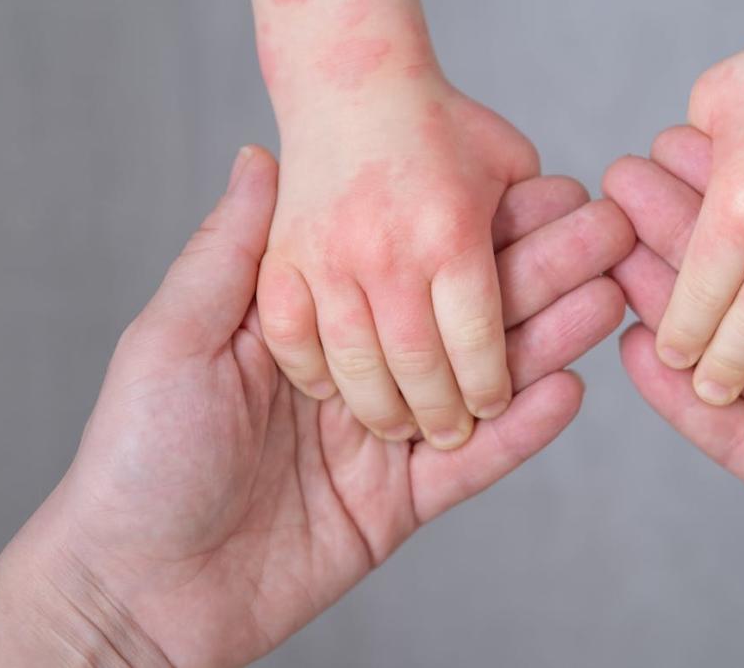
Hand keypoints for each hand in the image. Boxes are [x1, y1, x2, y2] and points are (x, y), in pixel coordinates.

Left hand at [0, 146, 630, 666]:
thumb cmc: (137, 456)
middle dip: (541, 272)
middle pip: (466, 316)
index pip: (414, 263)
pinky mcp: (400, 505)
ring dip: (550, 340)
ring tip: (609, 297)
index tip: (545, 183)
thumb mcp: (174, 338)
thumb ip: (232, 252)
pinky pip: (475, 465)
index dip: (481, 224)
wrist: (134, 590)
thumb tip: (260, 154)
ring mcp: (387, 440)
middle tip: (609, 234)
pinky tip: (572, 388)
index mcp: (318, 323)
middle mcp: (363, 372)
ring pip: (484, 381)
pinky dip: (524, 430)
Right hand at [261, 77, 541, 448]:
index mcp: (452, 232)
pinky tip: (336, 388)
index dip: (490, 387)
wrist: (348, 76)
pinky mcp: (281, 260)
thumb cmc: (441, 121)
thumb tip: (574, 265)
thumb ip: (533, 216)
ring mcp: (326, 257)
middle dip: (441, 412)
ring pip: (357, 364)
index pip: (479, 341)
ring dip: (382, 405)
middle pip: (421, 365)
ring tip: (401, 425)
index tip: (492, 407)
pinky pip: (295, 339)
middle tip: (452, 429)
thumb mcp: (507, 159)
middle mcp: (388, 251)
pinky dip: (315, 371)